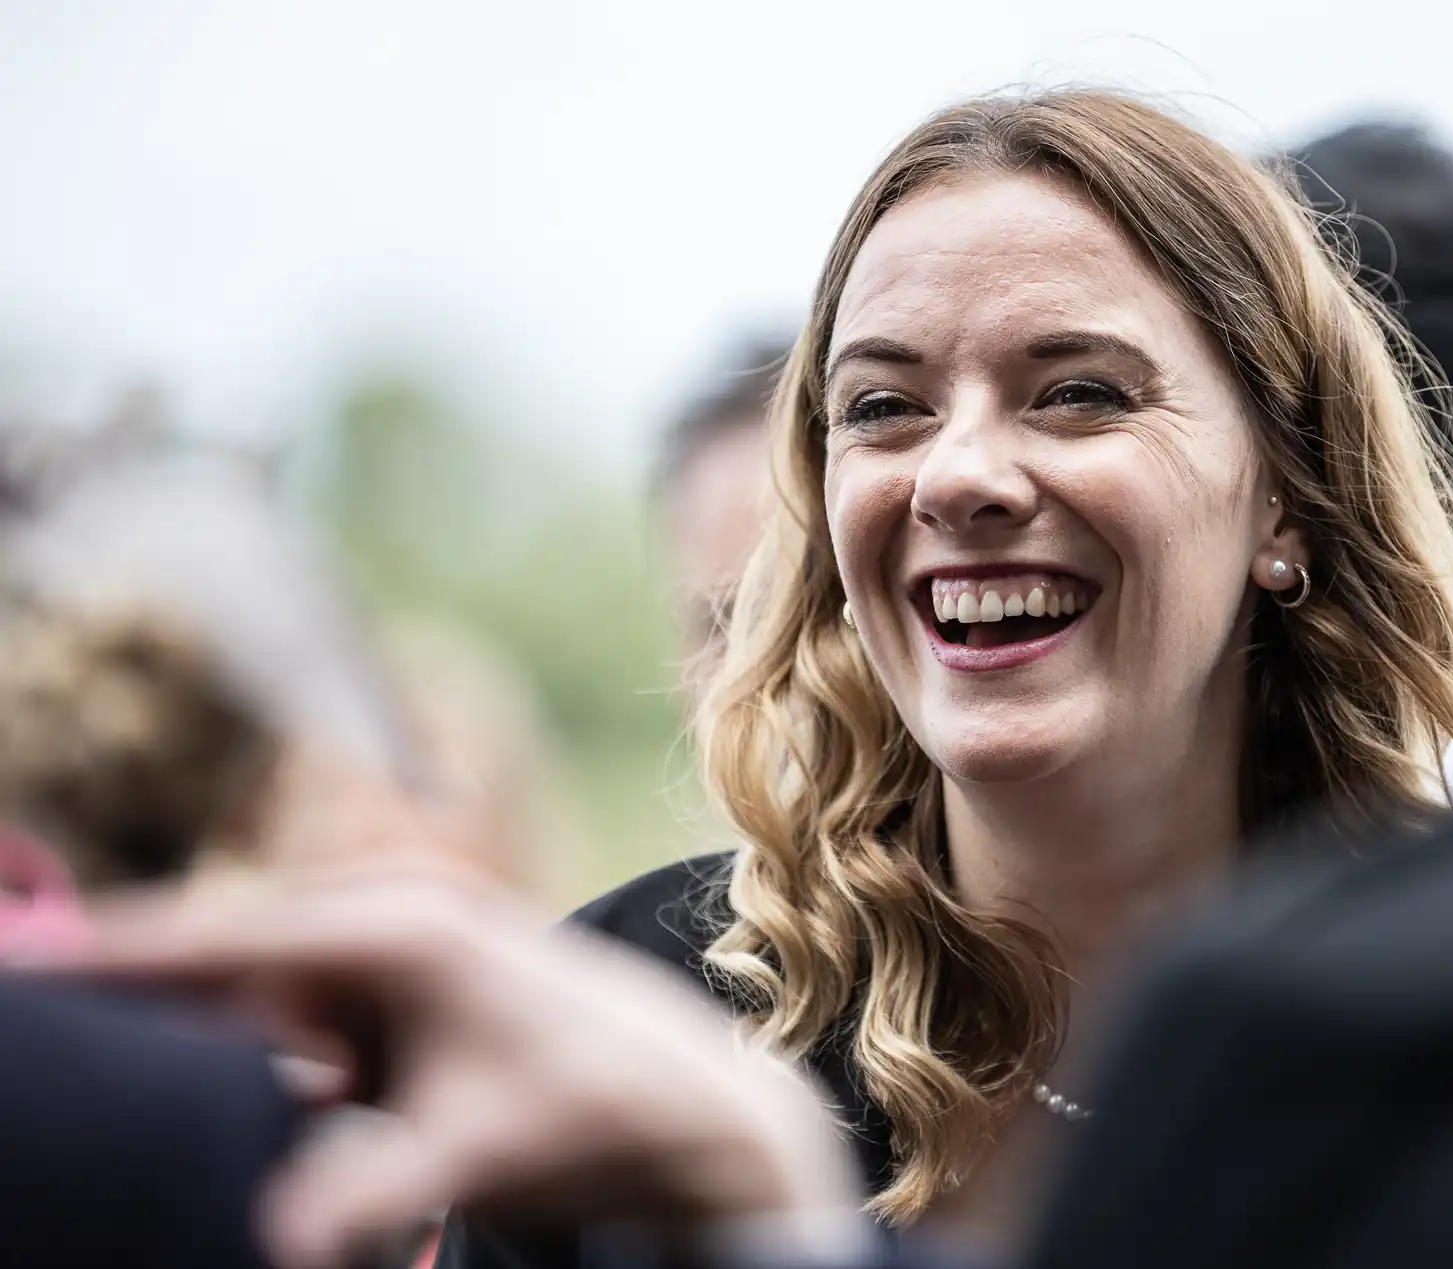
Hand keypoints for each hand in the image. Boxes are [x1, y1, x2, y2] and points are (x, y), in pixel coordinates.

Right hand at [20, 863, 862, 1268]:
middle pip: (227, 969)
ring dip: (245, 1067)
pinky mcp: (399, 984)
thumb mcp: (483, 1150)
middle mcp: (390, 913)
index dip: (118, 956)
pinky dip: (285, 1070)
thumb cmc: (595, 1110)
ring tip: (294, 1103)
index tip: (32, 973)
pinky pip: (301, 1022)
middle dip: (176, 1030)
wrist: (689, 1104)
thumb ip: (371, 1190)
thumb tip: (275, 1235)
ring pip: (260, 1005)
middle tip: (192, 1080)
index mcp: (400, 925)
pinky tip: (317, 1105)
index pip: (222, 935)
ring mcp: (394, 943)